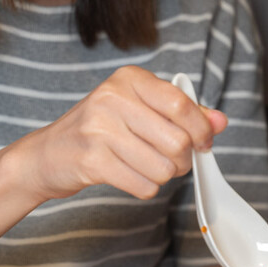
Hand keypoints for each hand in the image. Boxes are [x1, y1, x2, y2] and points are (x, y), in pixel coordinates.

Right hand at [12, 66, 226, 201]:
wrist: (47, 154)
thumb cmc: (101, 129)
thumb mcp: (141, 110)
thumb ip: (184, 114)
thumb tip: (220, 121)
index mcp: (129, 79)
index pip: (182, 105)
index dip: (202, 130)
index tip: (204, 143)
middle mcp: (112, 98)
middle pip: (178, 142)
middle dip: (182, 160)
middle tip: (171, 160)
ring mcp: (99, 129)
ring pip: (163, 168)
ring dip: (163, 175)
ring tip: (146, 166)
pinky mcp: (91, 160)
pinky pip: (144, 186)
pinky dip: (144, 187)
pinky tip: (128, 175)